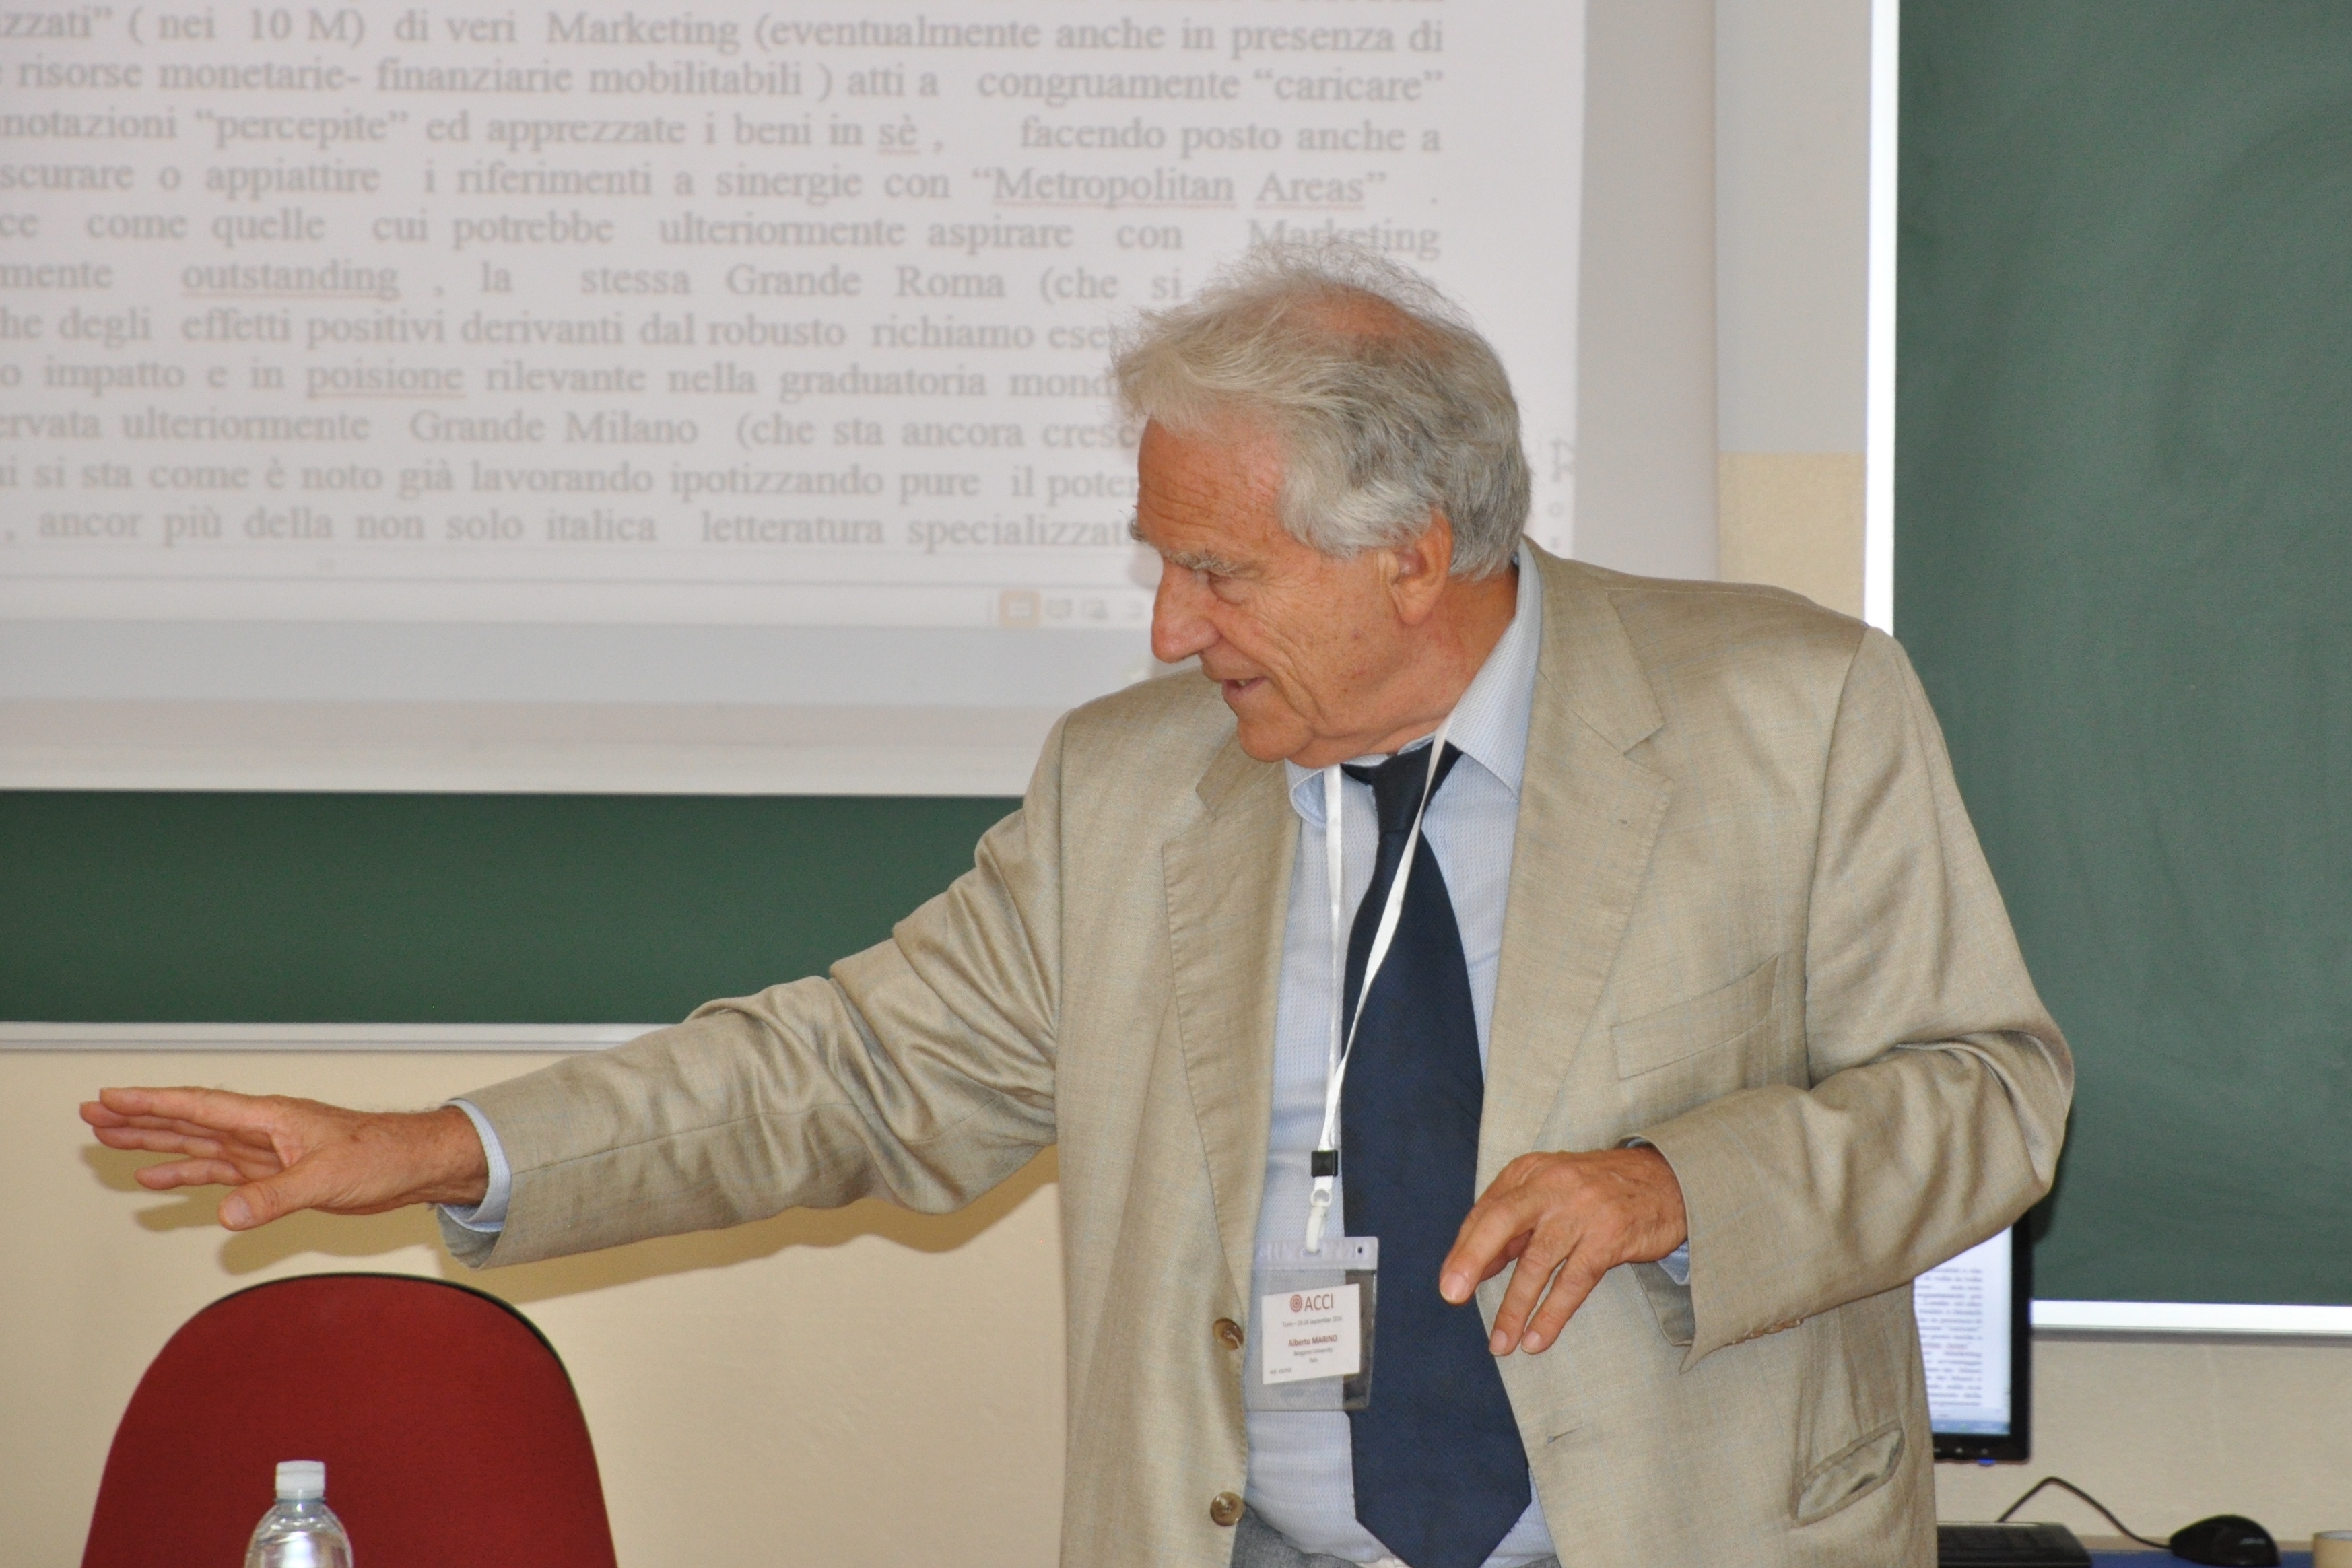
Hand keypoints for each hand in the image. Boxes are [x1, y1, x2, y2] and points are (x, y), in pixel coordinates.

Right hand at [80, 1087, 488, 1230]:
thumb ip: (276, 1196)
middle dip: (139, 1118)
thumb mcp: (328, 1177)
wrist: (415, 1165)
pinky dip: (187, 1174)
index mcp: (269, 1118)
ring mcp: (265, 1150)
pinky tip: (158, 1178)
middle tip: (90, 1114)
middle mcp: (260, 1129)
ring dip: (155, 1143)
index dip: (151, 1103)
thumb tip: (227, 1216)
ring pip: (197, 1144)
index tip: (107, 1098)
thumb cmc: (383, 1156)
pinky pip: (219, 1171)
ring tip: (109, 1140)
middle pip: (187, 1120)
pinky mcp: (275, 1173)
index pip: (198, 1106)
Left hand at [1439, 1145, 1686, 1355]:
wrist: (1669, 1181)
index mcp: (1530, 1172)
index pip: (1486, 1212)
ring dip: (1514, 1307)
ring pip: (1536, 1262)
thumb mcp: (1551, 1191)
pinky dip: (1552, 1314)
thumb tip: (1474, 1265)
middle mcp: (1552, 1185)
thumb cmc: (1599, 1192)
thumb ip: (1514, 1223)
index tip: (1450, 1283)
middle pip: (1500, 1222)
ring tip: (1500, 1343)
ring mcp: (1582, 1211)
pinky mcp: (1609, 1237)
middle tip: (1451, 1296)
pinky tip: (1537, 1339)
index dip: (1465, 1249)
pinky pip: (1573, 1282)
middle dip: (1471, 1260)